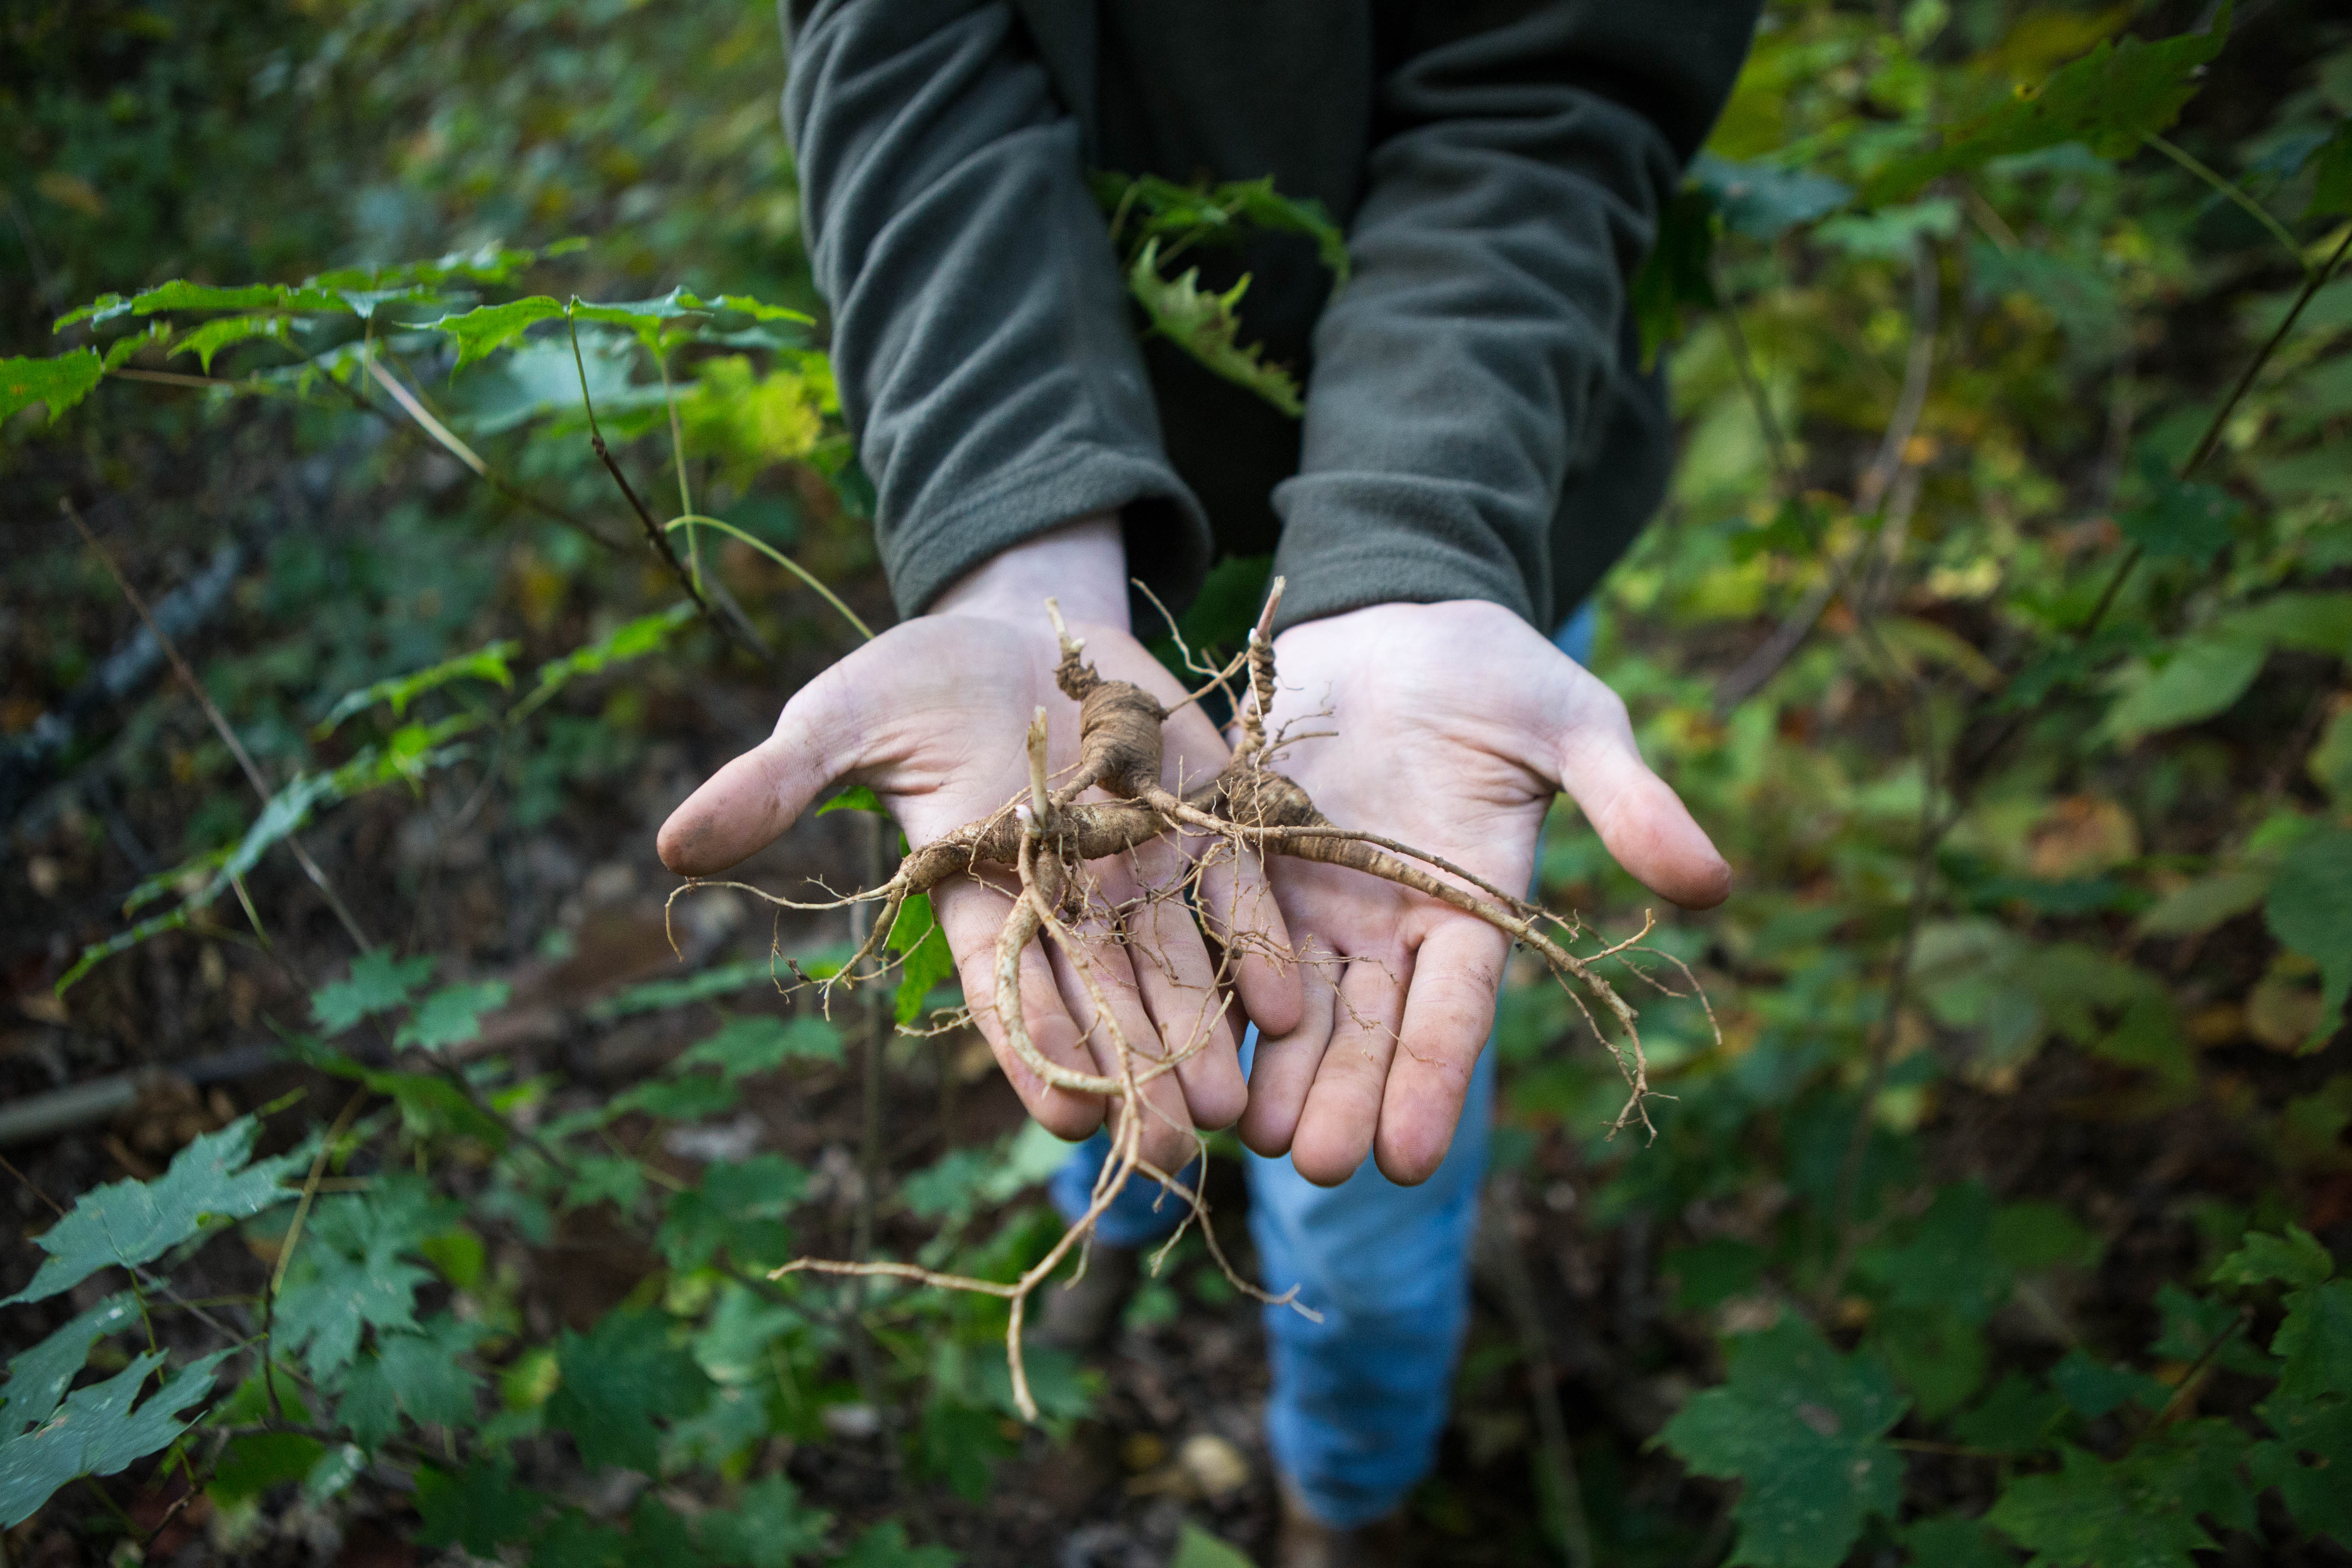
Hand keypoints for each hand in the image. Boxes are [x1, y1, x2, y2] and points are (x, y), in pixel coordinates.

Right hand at [656, 519, 1301, 1171]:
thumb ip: (778, 781)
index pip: (1005, 989)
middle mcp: (1065, 895)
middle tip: (1168, 1155)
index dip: (1036, 1050)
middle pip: (1102, 999)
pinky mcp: (1203, 819)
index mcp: (976, 888)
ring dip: (1205, 1037)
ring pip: (1176, 966)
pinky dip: (1259, 946)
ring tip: (1233, 1110)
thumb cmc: (917, 679)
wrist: (1023, 624)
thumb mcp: (843, 716)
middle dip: (1137, 1075)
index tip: (1068, 1118)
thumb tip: (672, 842)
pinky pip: (1237, 894)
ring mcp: (1139, 864)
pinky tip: (1287, 1005)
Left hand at [1236, 599, 1729, 1186]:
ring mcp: (1310, 898)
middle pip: (1363, 1028)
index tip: (1408, 1158)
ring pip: (1287, 1004)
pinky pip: (1219, 932)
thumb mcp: (1573, 726)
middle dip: (1341, 1099)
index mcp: (1469, 909)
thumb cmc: (1499, 673)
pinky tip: (1175, 1045)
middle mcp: (1386, 924)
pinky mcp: (1243, 858)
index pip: (1453, 1013)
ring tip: (1244, 1138)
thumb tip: (1714, 883)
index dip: (1430, 1082)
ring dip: (1269, 1071)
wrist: (1396, 618)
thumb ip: (1628, 803)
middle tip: (1315, 1168)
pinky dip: (1201, 987)